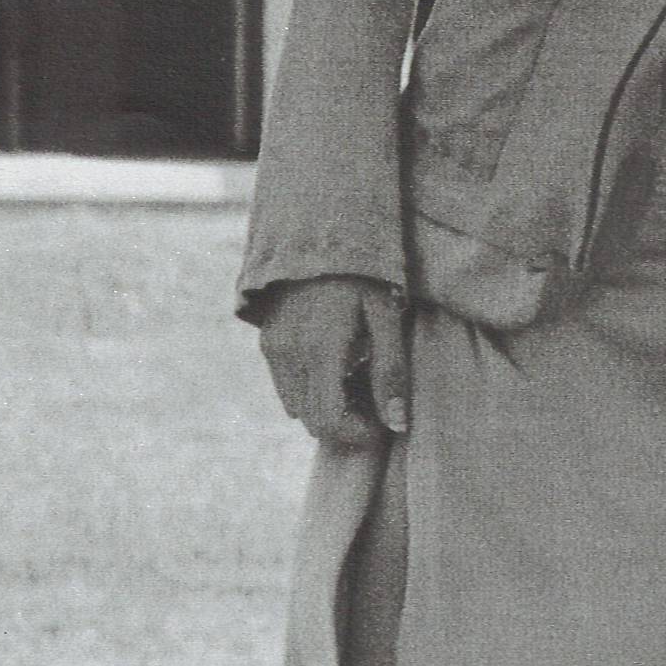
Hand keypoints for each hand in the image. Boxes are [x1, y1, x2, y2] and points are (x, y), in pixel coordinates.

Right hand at [257, 278, 411, 446]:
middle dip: (345, 421)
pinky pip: (286, 386)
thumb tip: (397, 424)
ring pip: (296, 406)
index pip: (329, 421)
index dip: (357, 433)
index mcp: (321, 349)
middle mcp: (289, 354)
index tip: (381, 420)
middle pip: (312, 420)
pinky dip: (309, 389)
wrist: (320, 232)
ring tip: (356, 380)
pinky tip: (335, 366)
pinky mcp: (267, 342)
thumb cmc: (364, 274)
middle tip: (374, 398)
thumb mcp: (386, 318)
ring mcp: (273, 348)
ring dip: (325, 407)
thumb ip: (391, 372)